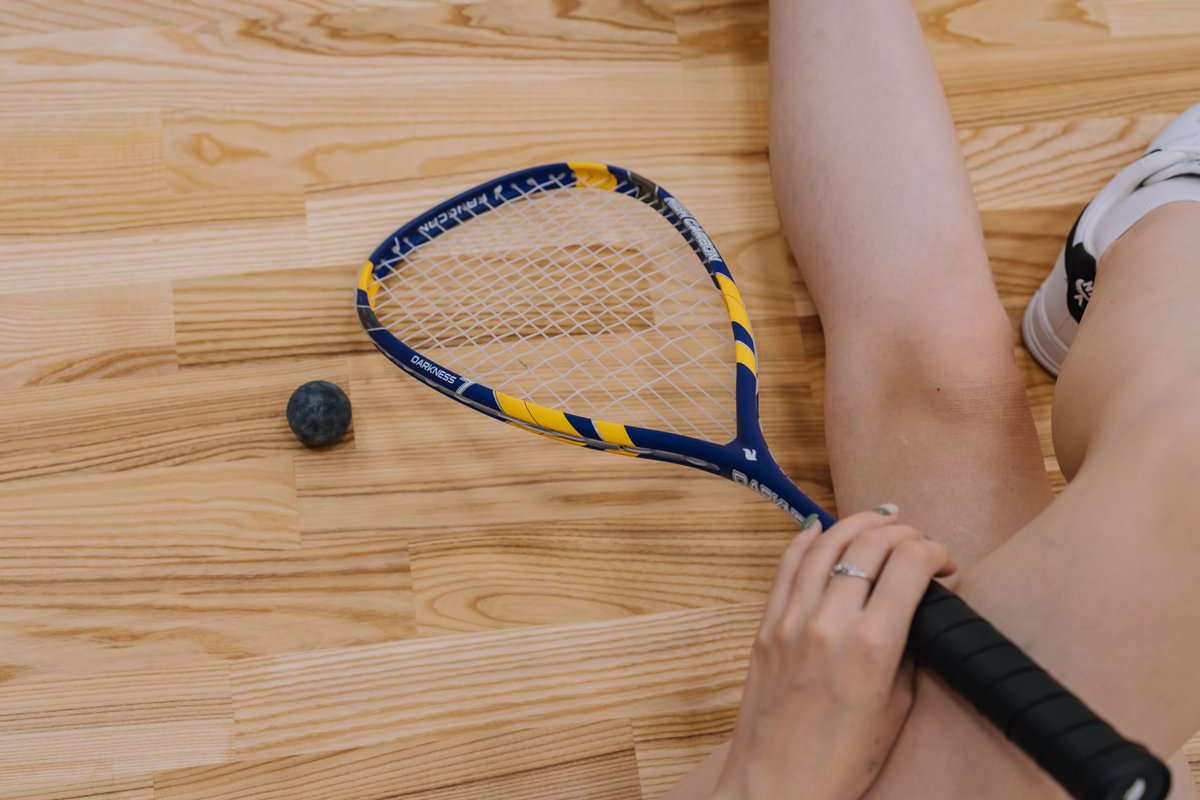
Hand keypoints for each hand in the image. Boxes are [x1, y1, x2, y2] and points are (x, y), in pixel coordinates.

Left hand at [713, 508, 956, 799]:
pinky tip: (821, 529)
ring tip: (880, 521)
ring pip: (826, 543)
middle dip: (903, 533)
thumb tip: (917, 612)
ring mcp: (791, 620)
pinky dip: (807, 540)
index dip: (936, 552)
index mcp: (872, 647)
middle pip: (871, 544)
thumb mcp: (897, 709)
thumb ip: (908, 653)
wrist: (776, 786)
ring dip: (857, 524)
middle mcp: (829, 623)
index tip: (946, 563)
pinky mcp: (766, 626)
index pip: (910, 565)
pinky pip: (787, 566)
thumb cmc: (841, 762)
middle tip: (918, 542)